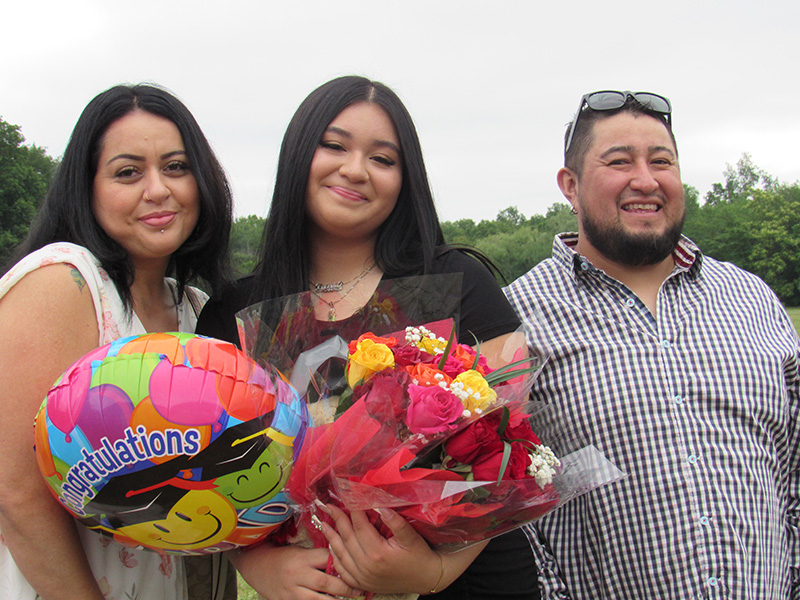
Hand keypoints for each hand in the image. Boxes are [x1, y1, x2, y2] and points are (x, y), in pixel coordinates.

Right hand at [229, 542, 362, 599]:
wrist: (257, 566)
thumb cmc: (283, 555)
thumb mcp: (299, 549)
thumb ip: (317, 555)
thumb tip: (342, 557)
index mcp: (301, 558)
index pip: (327, 559)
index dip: (342, 562)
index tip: (355, 565)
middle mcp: (297, 575)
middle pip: (326, 583)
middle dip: (345, 587)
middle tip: (360, 590)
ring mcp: (292, 591)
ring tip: (351, 599)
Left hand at [318, 504, 484, 594]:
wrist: (425, 579)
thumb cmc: (420, 556)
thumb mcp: (411, 537)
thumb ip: (395, 521)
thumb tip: (379, 505)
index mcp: (377, 553)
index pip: (360, 525)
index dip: (352, 508)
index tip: (347, 495)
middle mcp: (366, 566)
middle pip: (347, 537)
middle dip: (337, 519)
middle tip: (328, 506)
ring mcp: (362, 577)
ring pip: (340, 554)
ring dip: (331, 536)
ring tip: (323, 522)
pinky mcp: (361, 584)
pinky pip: (342, 570)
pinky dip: (334, 556)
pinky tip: (331, 546)